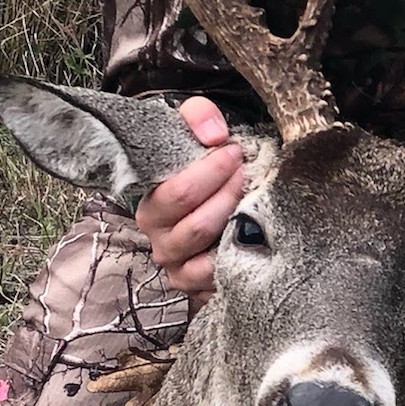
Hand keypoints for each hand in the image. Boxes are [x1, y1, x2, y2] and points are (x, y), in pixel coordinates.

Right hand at [133, 97, 247, 301]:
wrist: (210, 194)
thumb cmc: (200, 165)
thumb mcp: (195, 129)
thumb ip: (198, 116)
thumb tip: (215, 135)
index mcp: (150, 205)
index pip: (177, 194)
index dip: (210, 172)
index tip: (234, 152)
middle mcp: (160, 241)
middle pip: (197, 225)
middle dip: (229, 196)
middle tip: (249, 173)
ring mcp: (179, 269)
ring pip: (209, 259)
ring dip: (236, 227)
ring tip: (254, 202)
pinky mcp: (199, 289)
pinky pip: (219, 283)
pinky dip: (237, 263)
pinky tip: (254, 239)